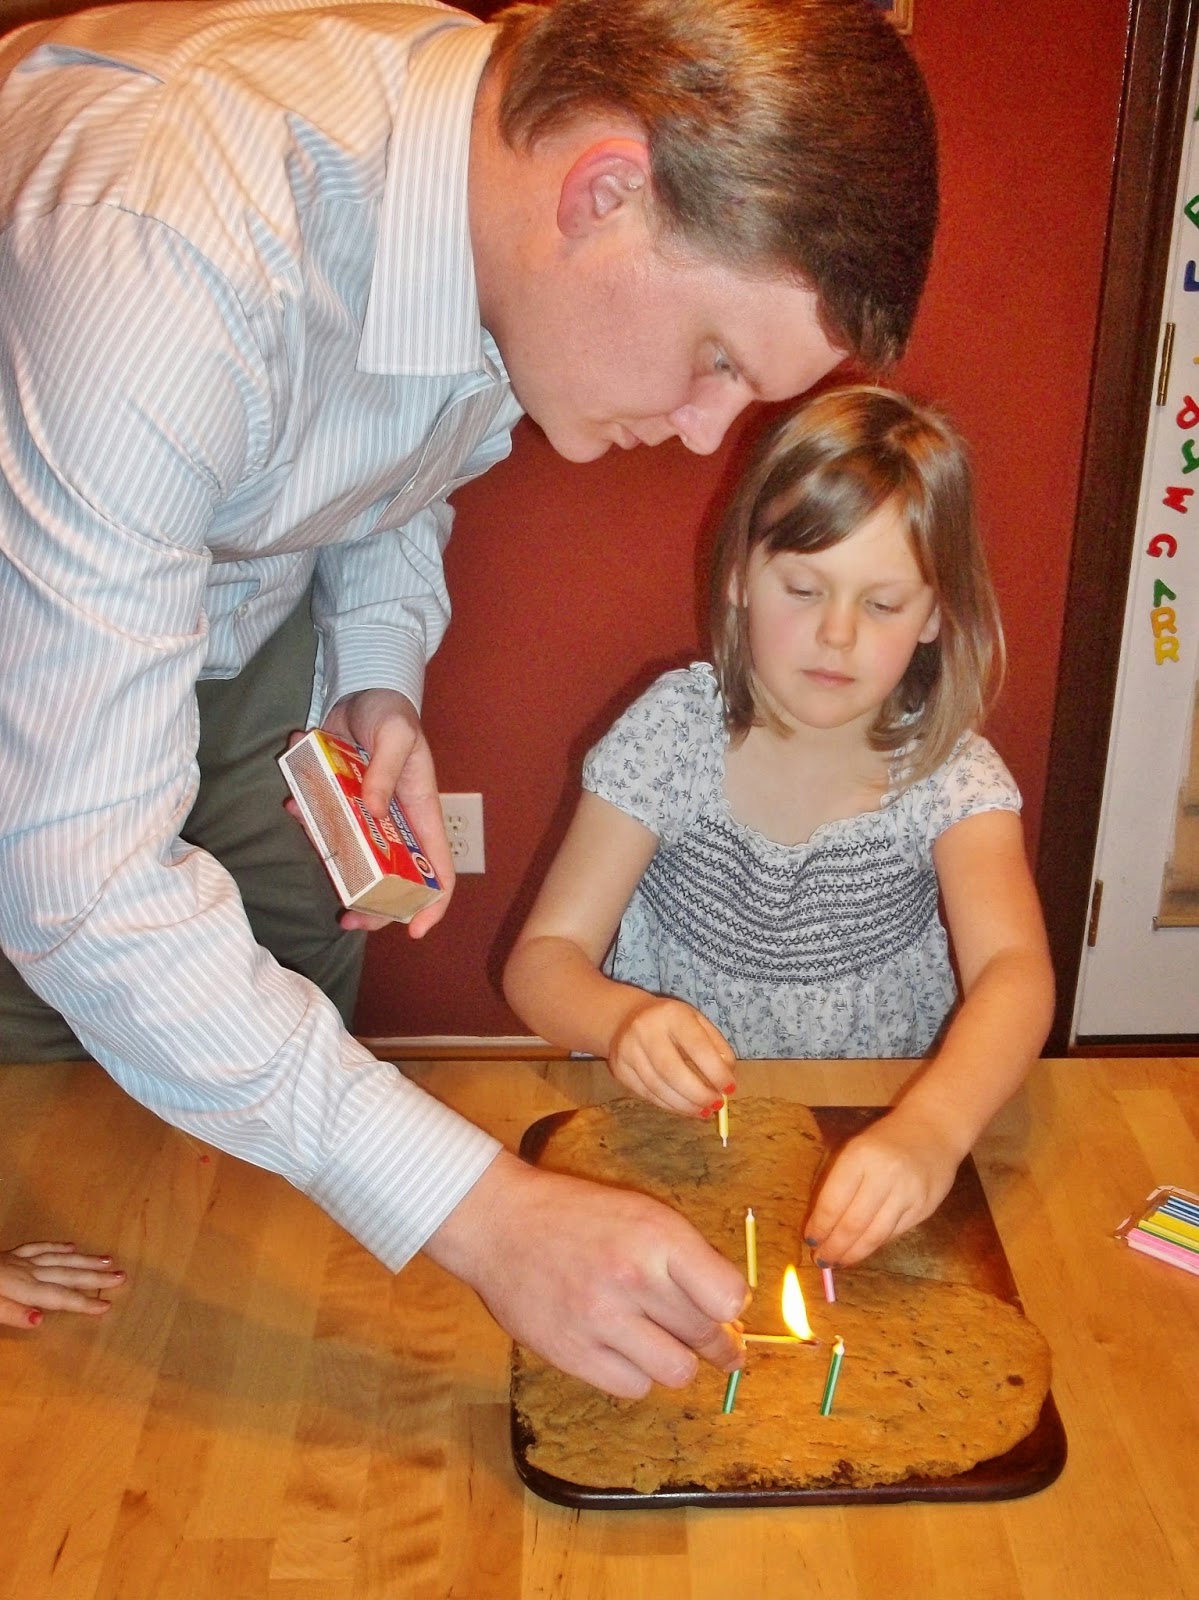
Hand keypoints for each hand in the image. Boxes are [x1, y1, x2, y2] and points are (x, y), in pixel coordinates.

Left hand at [0, 1242, 125, 1328]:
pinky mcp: (11, 1255)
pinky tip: (71, 1246)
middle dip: (95, 1277)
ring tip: (107, 1260)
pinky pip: (39, 1247)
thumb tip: (39, 1320)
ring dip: (84, 1260)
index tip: (107, 1306)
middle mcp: (28, 1271)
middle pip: (67, 1275)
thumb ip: (12, 1313)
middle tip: (122, 1276)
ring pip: (59, 1259)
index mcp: (23, 1288)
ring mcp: (21, 1261)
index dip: (83, 1303)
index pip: (58, 1297)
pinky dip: (57, 1247)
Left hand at [323, 689, 454, 936]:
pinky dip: (306, 820)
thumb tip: (370, 811)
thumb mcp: (394, 734)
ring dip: (331, 861)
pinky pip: (322, 824)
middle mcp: (396, 823)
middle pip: (392, 879)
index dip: (432, 904)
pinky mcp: (338, 801)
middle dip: (373, 903)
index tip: (415, 930)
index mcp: (421, 813)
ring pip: (352, 857)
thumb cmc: (391, 713)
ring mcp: (365, 816)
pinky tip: (294, 803)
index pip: (439, 869)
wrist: (362, 690)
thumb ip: (383, 770)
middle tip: (348, 917)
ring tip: (311, 842)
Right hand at [426, 1151, 748, 1397]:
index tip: (726, 1310)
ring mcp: (600, 1320)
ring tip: (663, 1344)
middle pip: (706, 1336)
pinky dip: (636, 1374)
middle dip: (718, 1343)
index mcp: (656, 1235)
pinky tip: (623, 1350)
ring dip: (677, 1361)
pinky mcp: (572, 1354)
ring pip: (677, 1372)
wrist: (499, 1224)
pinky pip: (633, 1388)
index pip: (727, 1296)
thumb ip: (685, 1259)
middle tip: (716, 1343)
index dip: (732, 1307)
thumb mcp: (640, 1212)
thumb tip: (729, 1317)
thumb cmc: (577, 1216)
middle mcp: (632, 1277)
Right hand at [607, 995, 736, 1116]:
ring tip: (703, 1111)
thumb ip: (716, 1047)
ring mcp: (627, 1050)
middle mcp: (645, 1029)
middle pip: (672, 1070)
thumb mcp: (697, 1022)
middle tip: (716, 1105)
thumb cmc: (671, 1023)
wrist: (626, 1018)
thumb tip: (726, 1078)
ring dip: (684, 1105)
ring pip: (657, 1087)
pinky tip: (685, 1109)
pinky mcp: (619, 1069)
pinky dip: (669, 1106)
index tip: (730, 1088)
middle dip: (698, 1093)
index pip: (696, 1046)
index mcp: (672, 1014)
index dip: (715, 1071)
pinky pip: (647, 1094)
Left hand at [803, 1107, 963, 1267]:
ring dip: (854, 1253)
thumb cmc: (885, 1140)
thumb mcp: (856, 1150)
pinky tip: (863, 1249)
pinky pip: (894, 1233)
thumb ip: (839, 1183)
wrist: (934, 1129)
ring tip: (839, 1261)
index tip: (810, 1240)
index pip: (833, 1201)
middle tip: (822, 1260)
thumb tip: (821, 1225)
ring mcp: (907, 1193)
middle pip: (854, 1223)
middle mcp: (884, 1175)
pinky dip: (875, 1244)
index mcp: (859, 1156)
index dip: (820, 1226)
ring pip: (875, 1235)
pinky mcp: (924, 1207)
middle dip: (834, 1247)